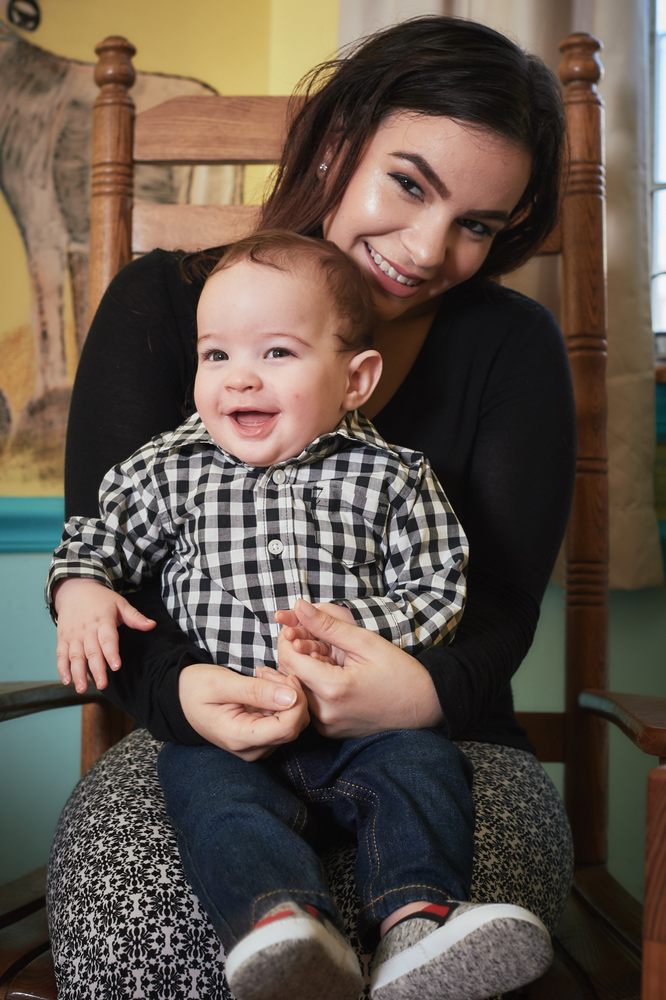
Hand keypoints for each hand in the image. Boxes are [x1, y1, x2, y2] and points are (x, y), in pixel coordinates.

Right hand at [54, 578, 155, 692]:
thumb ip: (135, 617)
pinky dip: (62, 668)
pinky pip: (61, 655)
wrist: (75, 589)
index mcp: (102, 620)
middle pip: (91, 651)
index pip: (107, 639)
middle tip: (102, 685)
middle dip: (96, 669)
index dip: (111, 653)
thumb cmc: (101, 599)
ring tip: (82, 688)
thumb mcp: (120, 603)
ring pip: (75, 656)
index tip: (116, 666)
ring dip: (77, 673)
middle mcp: (87, 629)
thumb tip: (152, 625)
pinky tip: (66, 680)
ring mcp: (73, 635)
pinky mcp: (63, 639)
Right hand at [178, 663, 309, 760]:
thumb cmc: (197, 688)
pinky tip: (264, 685)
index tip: (280, 676)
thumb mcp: (222, 683)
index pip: (288, 727)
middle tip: (267, 672)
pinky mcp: (264, 738)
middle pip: (295, 725)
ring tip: (262, 676)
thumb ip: (257, 691)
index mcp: (240, 738)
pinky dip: (282, 699)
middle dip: (291, 693)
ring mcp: (259, 746)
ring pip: (294, 721)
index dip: (295, 699)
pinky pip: (286, 719)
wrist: (182, 699)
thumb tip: (292, 697)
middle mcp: (253, 749)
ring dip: (287, 694)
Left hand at [276, 599, 442, 737]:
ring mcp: (327, 726)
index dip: (288, 638)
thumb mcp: (365, 642)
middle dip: (294, 652)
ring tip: (324, 656)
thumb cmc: (398, 671)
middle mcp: (324, 712)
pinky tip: (328, 674)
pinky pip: (308, 705)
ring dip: (301, 669)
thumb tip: (298, 606)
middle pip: (288, 675)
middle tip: (310, 637)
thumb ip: (327, 625)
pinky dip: (311, 686)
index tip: (297, 627)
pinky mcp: (330, 732)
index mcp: (333, 688)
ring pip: (296, 690)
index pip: (289, 659)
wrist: (423, 705)